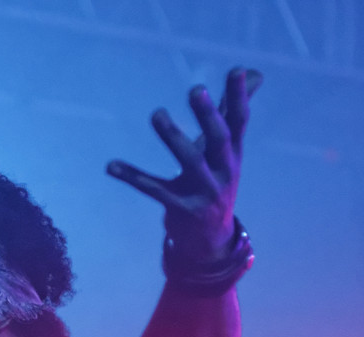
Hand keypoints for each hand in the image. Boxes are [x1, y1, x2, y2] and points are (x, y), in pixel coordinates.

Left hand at [107, 67, 261, 261]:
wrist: (210, 239)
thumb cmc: (215, 182)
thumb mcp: (226, 150)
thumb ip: (233, 111)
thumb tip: (252, 72)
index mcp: (233, 154)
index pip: (239, 121)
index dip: (239, 97)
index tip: (236, 70)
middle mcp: (223, 172)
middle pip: (219, 140)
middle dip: (208, 115)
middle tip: (196, 90)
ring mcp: (203, 192)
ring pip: (189, 161)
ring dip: (173, 137)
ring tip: (157, 114)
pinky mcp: (180, 208)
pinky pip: (154, 189)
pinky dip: (132, 176)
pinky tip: (111, 165)